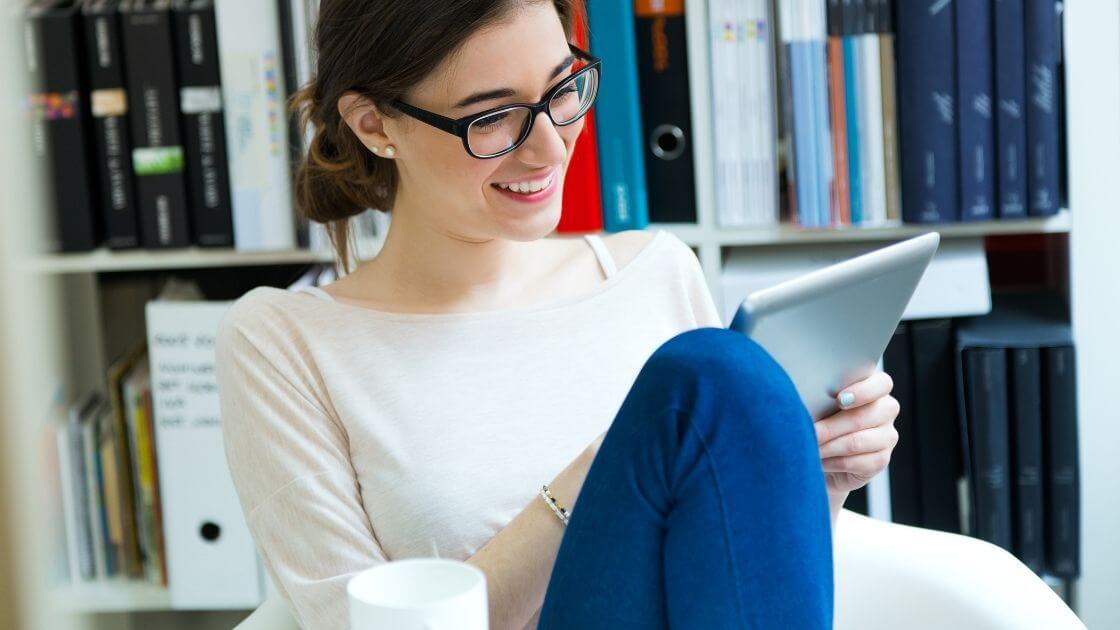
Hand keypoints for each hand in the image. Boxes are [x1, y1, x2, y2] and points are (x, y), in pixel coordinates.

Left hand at [815, 372, 899, 493]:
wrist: (827, 453)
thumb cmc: (822, 418)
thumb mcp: (821, 402)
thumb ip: (822, 396)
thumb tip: (806, 399)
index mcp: (875, 387)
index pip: (881, 384)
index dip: (862, 392)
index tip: (839, 399)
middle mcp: (886, 409)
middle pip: (861, 417)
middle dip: (829, 427)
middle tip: (809, 432)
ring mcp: (887, 436)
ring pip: (855, 442)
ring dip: (827, 446)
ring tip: (809, 446)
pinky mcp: (881, 459)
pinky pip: (854, 462)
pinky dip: (832, 462)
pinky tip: (819, 461)